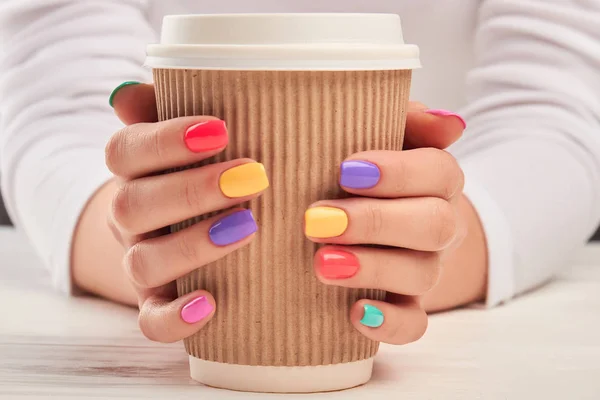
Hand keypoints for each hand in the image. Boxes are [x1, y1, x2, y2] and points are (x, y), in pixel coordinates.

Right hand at [104, 82, 268, 342]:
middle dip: (192, 190)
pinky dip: (174, 316)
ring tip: (247, 227)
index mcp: (134, 173)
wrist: (179, 232)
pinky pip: (150, 320)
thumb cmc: (198, 172)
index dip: (165, 141)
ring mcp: (141, 263)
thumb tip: (128, 92)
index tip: (220, 130)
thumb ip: (165, 110)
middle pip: (133, 204)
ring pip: (143, 261)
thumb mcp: (187, 139)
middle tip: (252, 176)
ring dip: (192, 245)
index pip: (125, 152)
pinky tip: (211, 303)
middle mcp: (130, 218)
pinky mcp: (157, 304)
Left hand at [305, 103, 468, 344]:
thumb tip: (448, 121)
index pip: (438, 171)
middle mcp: (440, 224)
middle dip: (375, 222)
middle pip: (433, 225)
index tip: (346, 170)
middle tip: (318, 220)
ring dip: (372, 268)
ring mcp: (427, 267)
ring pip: (421, 274)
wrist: (391, 227)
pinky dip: (388, 322)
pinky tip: (354, 312)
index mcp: (437, 179)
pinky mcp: (409, 305)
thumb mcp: (390, 138)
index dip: (398, 172)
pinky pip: (414, 324)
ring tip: (321, 263)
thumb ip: (409, 121)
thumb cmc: (376, 175)